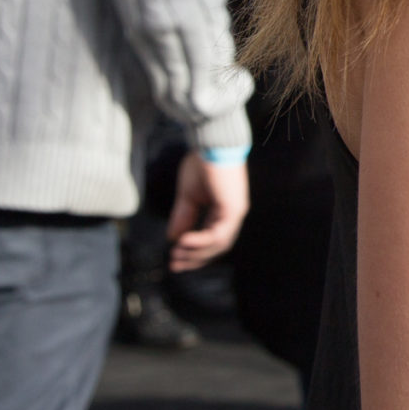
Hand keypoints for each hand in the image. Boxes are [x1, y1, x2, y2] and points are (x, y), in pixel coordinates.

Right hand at [169, 151, 249, 271]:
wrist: (211, 144)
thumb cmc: (202, 164)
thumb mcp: (188, 196)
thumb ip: (183, 217)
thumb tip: (173, 238)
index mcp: (223, 211)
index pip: (212, 239)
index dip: (194, 252)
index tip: (174, 259)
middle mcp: (232, 214)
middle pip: (217, 246)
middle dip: (195, 258)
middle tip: (174, 265)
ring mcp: (235, 212)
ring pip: (218, 244)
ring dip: (196, 252)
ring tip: (176, 254)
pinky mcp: (233, 209)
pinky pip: (218, 234)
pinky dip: (201, 241)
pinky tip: (184, 242)